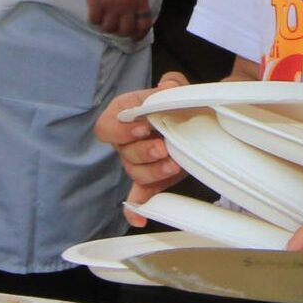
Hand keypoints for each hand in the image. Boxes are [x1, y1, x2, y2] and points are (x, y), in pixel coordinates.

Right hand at [77, 0, 153, 38]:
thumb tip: (135, 17)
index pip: (144, 24)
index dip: (139, 34)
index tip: (134, 37)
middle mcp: (128, 3)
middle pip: (126, 30)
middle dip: (121, 32)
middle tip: (116, 27)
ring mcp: (111, 4)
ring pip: (109, 28)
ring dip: (106, 26)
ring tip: (104, 17)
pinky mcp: (96, 2)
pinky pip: (95, 21)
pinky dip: (94, 19)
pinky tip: (95, 11)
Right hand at [98, 72, 188, 218]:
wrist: (196, 118)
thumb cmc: (177, 102)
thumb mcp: (177, 87)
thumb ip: (173, 83)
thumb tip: (170, 86)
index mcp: (124, 116)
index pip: (107, 126)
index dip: (121, 129)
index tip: (142, 127)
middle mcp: (126, 141)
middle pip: (123, 153)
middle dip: (144, 151)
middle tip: (164, 147)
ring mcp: (137, 163)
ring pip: (135, 173)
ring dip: (154, 172)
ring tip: (174, 164)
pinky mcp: (151, 180)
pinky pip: (138, 196)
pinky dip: (136, 210)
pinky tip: (139, 219)